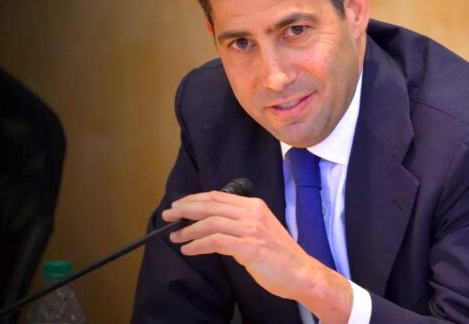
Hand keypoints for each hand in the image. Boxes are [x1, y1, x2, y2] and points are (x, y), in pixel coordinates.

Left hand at [161, 191, 351, 322]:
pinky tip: (189, 249)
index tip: (178, 206)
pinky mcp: (249, 247)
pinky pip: (216, 242)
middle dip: (186, 209)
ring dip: (188, 230)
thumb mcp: (259, 228)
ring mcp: (251, 229)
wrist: (300, 272)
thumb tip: (209, 221)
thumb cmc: (278, 254)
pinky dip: (198, 245)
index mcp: (255, 205)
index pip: (218, 197)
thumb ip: (239, 221)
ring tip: (175, 237)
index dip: (194, 200)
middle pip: (211, 205)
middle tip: (168, 216)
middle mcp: (252, 213)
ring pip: (211, 222)